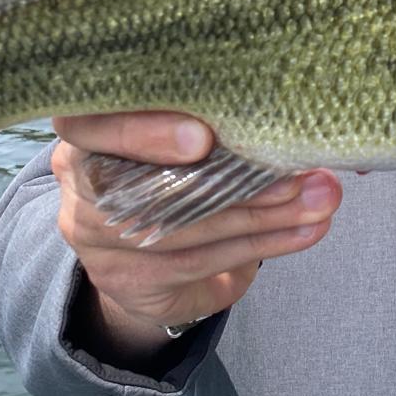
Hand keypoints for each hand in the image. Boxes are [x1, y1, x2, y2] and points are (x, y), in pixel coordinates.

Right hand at [52, 111, 340, 355]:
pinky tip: (303, 231)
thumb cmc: (177, 171)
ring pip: (180, 228)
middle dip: (229, 180)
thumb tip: (298, 118)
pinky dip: (259, 245)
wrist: (151, 260)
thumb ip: (218, 123)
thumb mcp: (185, 136)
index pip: (91, 122)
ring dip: (260, 217)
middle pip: (143, 181)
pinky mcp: (122, 278)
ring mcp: (92, 235)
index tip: (205, 136)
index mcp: (85, 128)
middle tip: (294, 174)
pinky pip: (195, 263)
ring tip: (318, 202)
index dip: (142, 130)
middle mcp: (77, 179)